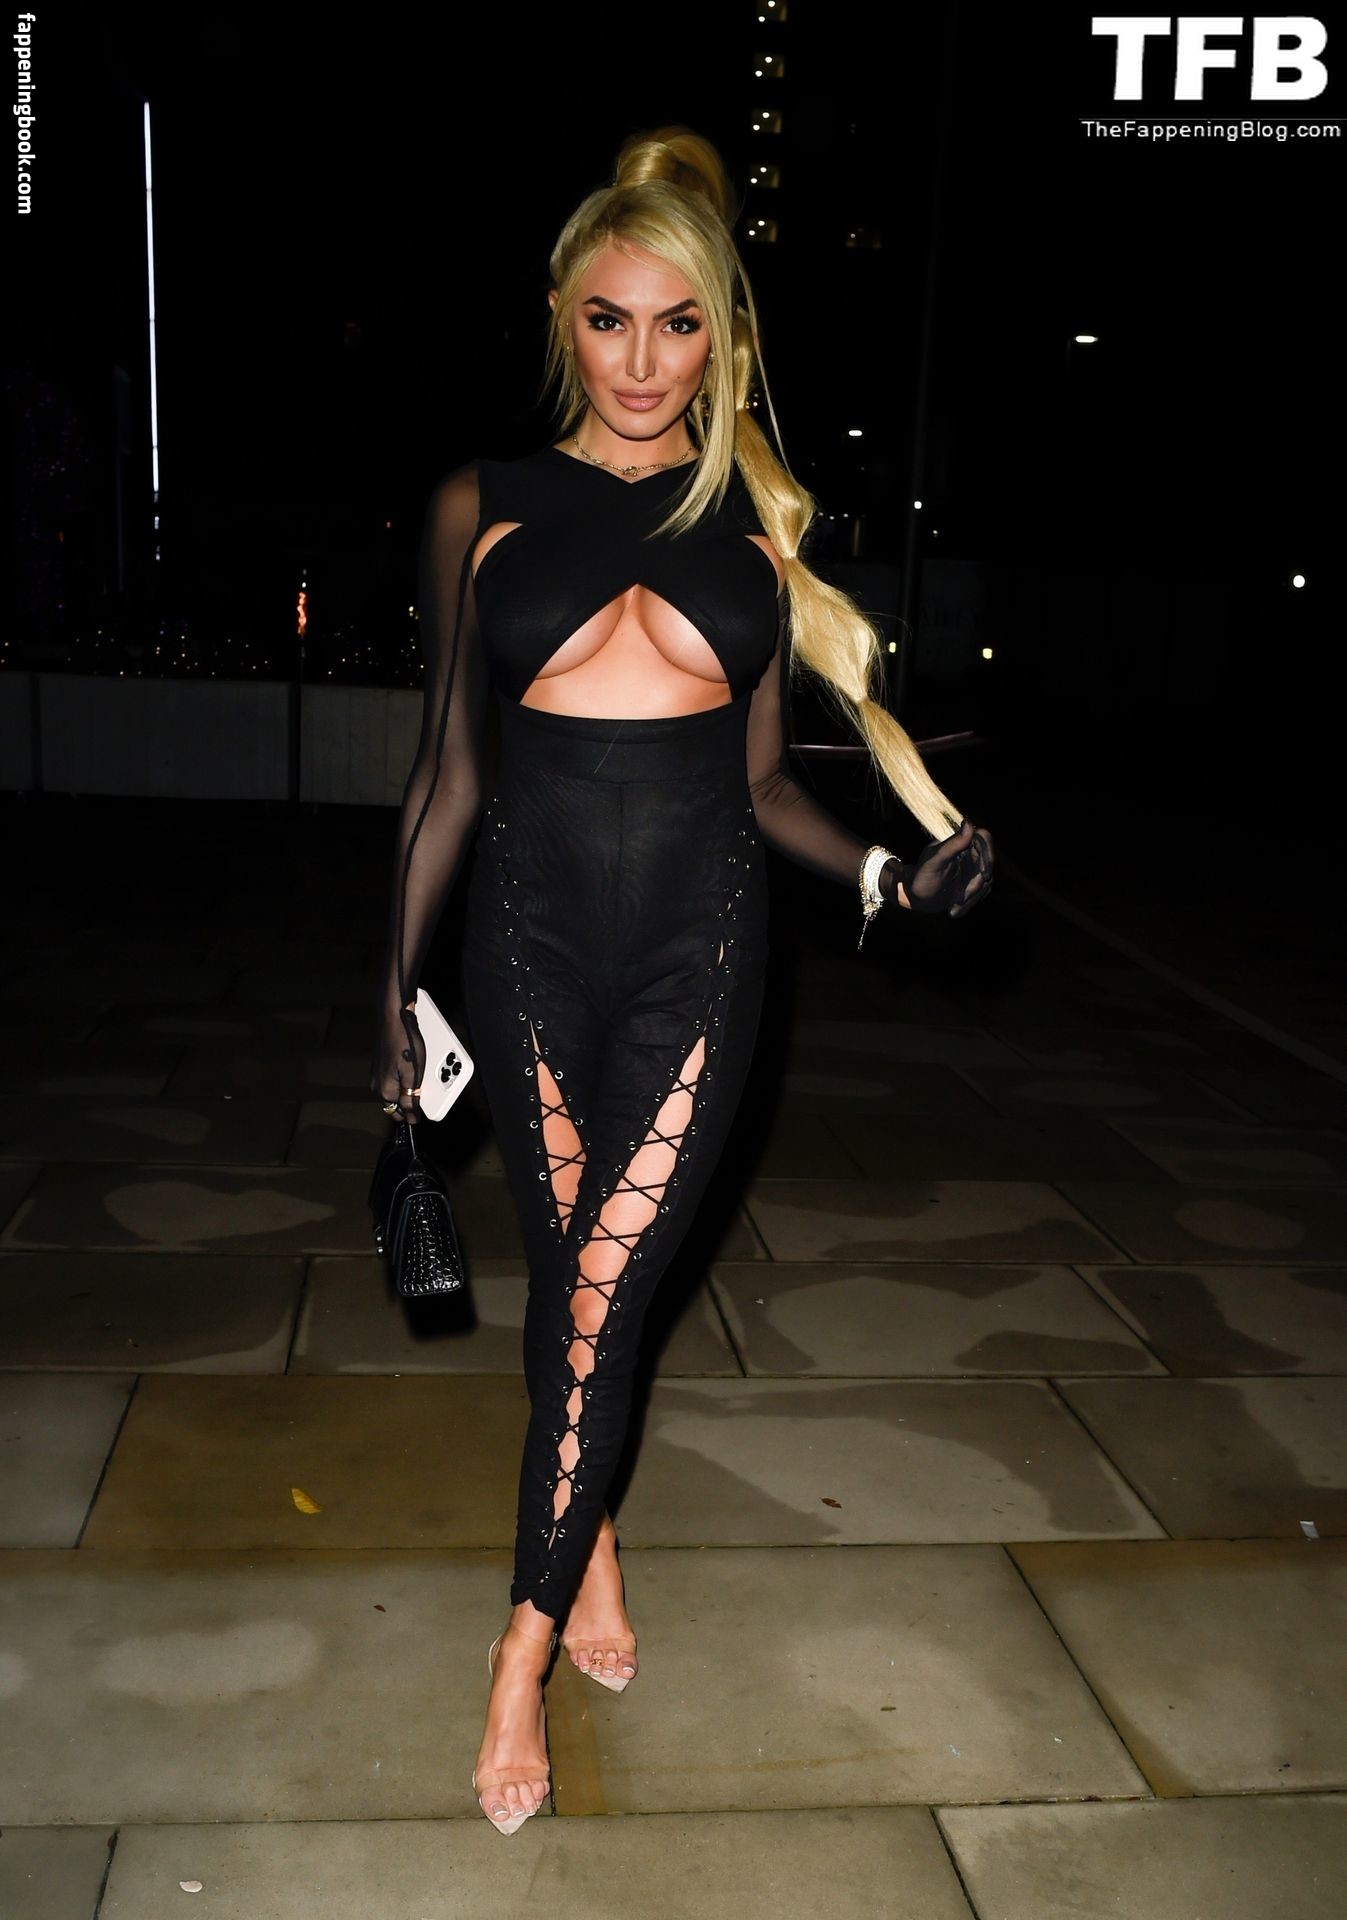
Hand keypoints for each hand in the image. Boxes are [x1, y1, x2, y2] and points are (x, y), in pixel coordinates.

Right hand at [370, 996, 426, 1121]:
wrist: (393, 1018)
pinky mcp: (380, 1064)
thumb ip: (411, 1099)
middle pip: (396, 1103)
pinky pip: (394, 1078)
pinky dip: (404, 1076)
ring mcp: (377, 1074)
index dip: (412, 1113)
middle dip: (410, 1098)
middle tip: (423, 1087)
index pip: (399, 1114)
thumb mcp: (413, 1075)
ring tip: (419, 1074)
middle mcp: (377, 1085)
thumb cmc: (405, 1044)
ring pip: (395, 1090)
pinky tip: (412, 1065)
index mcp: (385, 1091)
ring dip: (408, 1087)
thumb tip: (411, 1119)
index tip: (424, 1108)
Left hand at [882, 819, 993, 917]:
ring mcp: (973, 867)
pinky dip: (969, 904)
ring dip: (971, 898)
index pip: (984, 838)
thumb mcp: (935, 861)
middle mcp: (969, 852)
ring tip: (953, 909)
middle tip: (960, 899)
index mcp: (960, 840)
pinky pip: (981, 893)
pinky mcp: (973, 882)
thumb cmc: (921, 876)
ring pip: (985, 882)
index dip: (987, 855)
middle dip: (975, 885)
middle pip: (987, 865)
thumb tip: (968, 822)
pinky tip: (954, 911)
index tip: (983, 874)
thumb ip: (953, 844)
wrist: (914, 895)